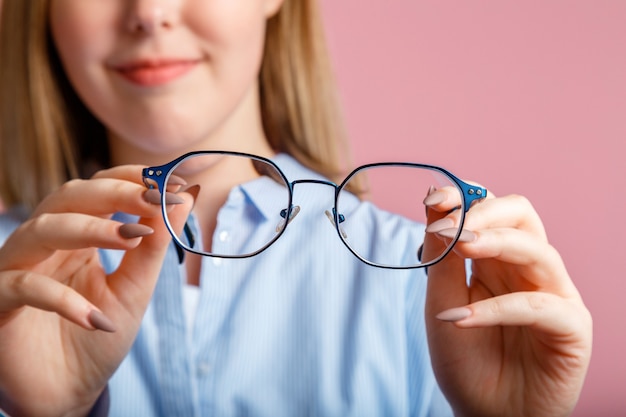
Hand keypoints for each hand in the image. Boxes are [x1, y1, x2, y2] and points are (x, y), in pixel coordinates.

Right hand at [0, 166, 192, 416]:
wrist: (67, 394)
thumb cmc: (98, 337)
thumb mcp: (135, 290)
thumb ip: (154, 246)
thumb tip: (182, 198)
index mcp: (76, 235)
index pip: (98, 189)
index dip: (132, 180)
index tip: (173, 183)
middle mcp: (45, 245)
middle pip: (68, 197)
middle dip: (114, 193)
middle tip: (153, 200)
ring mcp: (17, 270)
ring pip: (42, 229)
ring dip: (90, 229)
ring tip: (132, 238)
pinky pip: (23, 287)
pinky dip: (62, 299)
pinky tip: (97, 317)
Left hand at [423, 186, 591, 416]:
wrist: (484, 414)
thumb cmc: (465, 360)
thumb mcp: (441, 302)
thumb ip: (440, 255)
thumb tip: (434, 200)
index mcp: (496, 261)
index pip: (493, 210)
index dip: (466, 197)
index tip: (435, 200)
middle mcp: (528, 271)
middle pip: (523, 215)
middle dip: (486, 212)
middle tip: (451, 226)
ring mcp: (554, 296)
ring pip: (537, 250)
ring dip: (494, 243)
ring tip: (457, 247)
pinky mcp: (570, 328)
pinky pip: (539, 305)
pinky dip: (496, 309)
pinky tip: (459, 318)